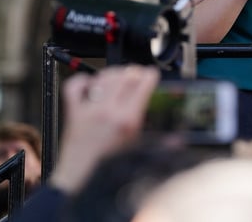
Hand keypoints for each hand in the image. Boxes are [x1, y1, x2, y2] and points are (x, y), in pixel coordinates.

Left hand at [49, 65, 159, 193]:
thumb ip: (161, 145)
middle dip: (134, 72)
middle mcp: (108, 111)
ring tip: (119, 78)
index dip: (150, 76)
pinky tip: (91, 84)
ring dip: (114, 73)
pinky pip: (74, 86)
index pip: (142, 83)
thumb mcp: (139, 154)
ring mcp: (89, 110)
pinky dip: (82, 80)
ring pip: (104, 77)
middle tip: (138, 76)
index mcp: (128, 120)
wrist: (78, 179)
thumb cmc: (107, 169)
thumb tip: (178, 141)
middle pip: (125, 75)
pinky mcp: (73, 112)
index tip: (152, 76)